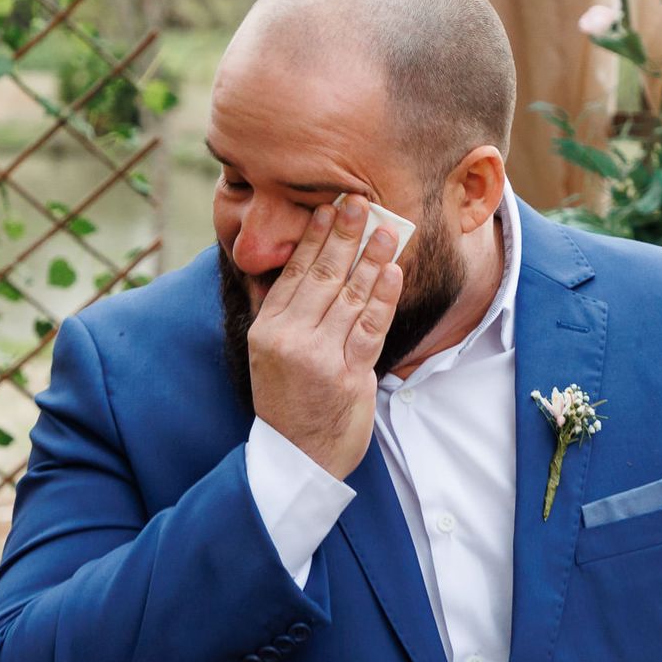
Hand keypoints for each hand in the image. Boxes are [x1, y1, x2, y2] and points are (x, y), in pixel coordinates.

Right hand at [247, 194, 404, 480]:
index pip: (294, 273)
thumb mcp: (269, 356)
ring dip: (371, 259)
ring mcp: (319, 358)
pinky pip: (371, 328)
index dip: (314, 238)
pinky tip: (393, 273)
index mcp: (267, 330)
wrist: (297, 459)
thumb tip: (297, 267)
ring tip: (387, 230)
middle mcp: (290, 340)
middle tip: (360, 203)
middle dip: (344, 236)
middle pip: (322, 276)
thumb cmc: (288, 403)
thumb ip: (283, 314)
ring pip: (350, 297)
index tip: (330, 209)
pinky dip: (384, 298)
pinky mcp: (348, 376)